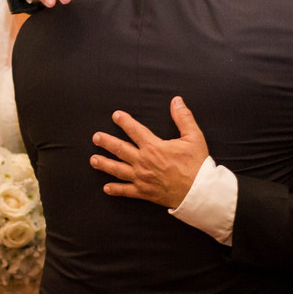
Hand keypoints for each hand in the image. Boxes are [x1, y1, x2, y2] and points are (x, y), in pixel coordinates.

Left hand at [91, 96, 209, 208]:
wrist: (199, 191)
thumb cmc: (197, 164)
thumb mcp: (194, 136)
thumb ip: (183, 117)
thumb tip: (176, 101)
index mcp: (154, 147)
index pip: (135, 130)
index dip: (124, 121)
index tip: (115, 116)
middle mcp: (143, 162)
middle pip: (120, 149)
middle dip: (106, 142)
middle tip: (96, 137)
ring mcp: (142, 178)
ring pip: (117, 169)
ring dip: (104, 164)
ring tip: (93, 160)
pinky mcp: (144, 192)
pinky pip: (126, 191)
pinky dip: (115, 190)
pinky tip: (106, 188)